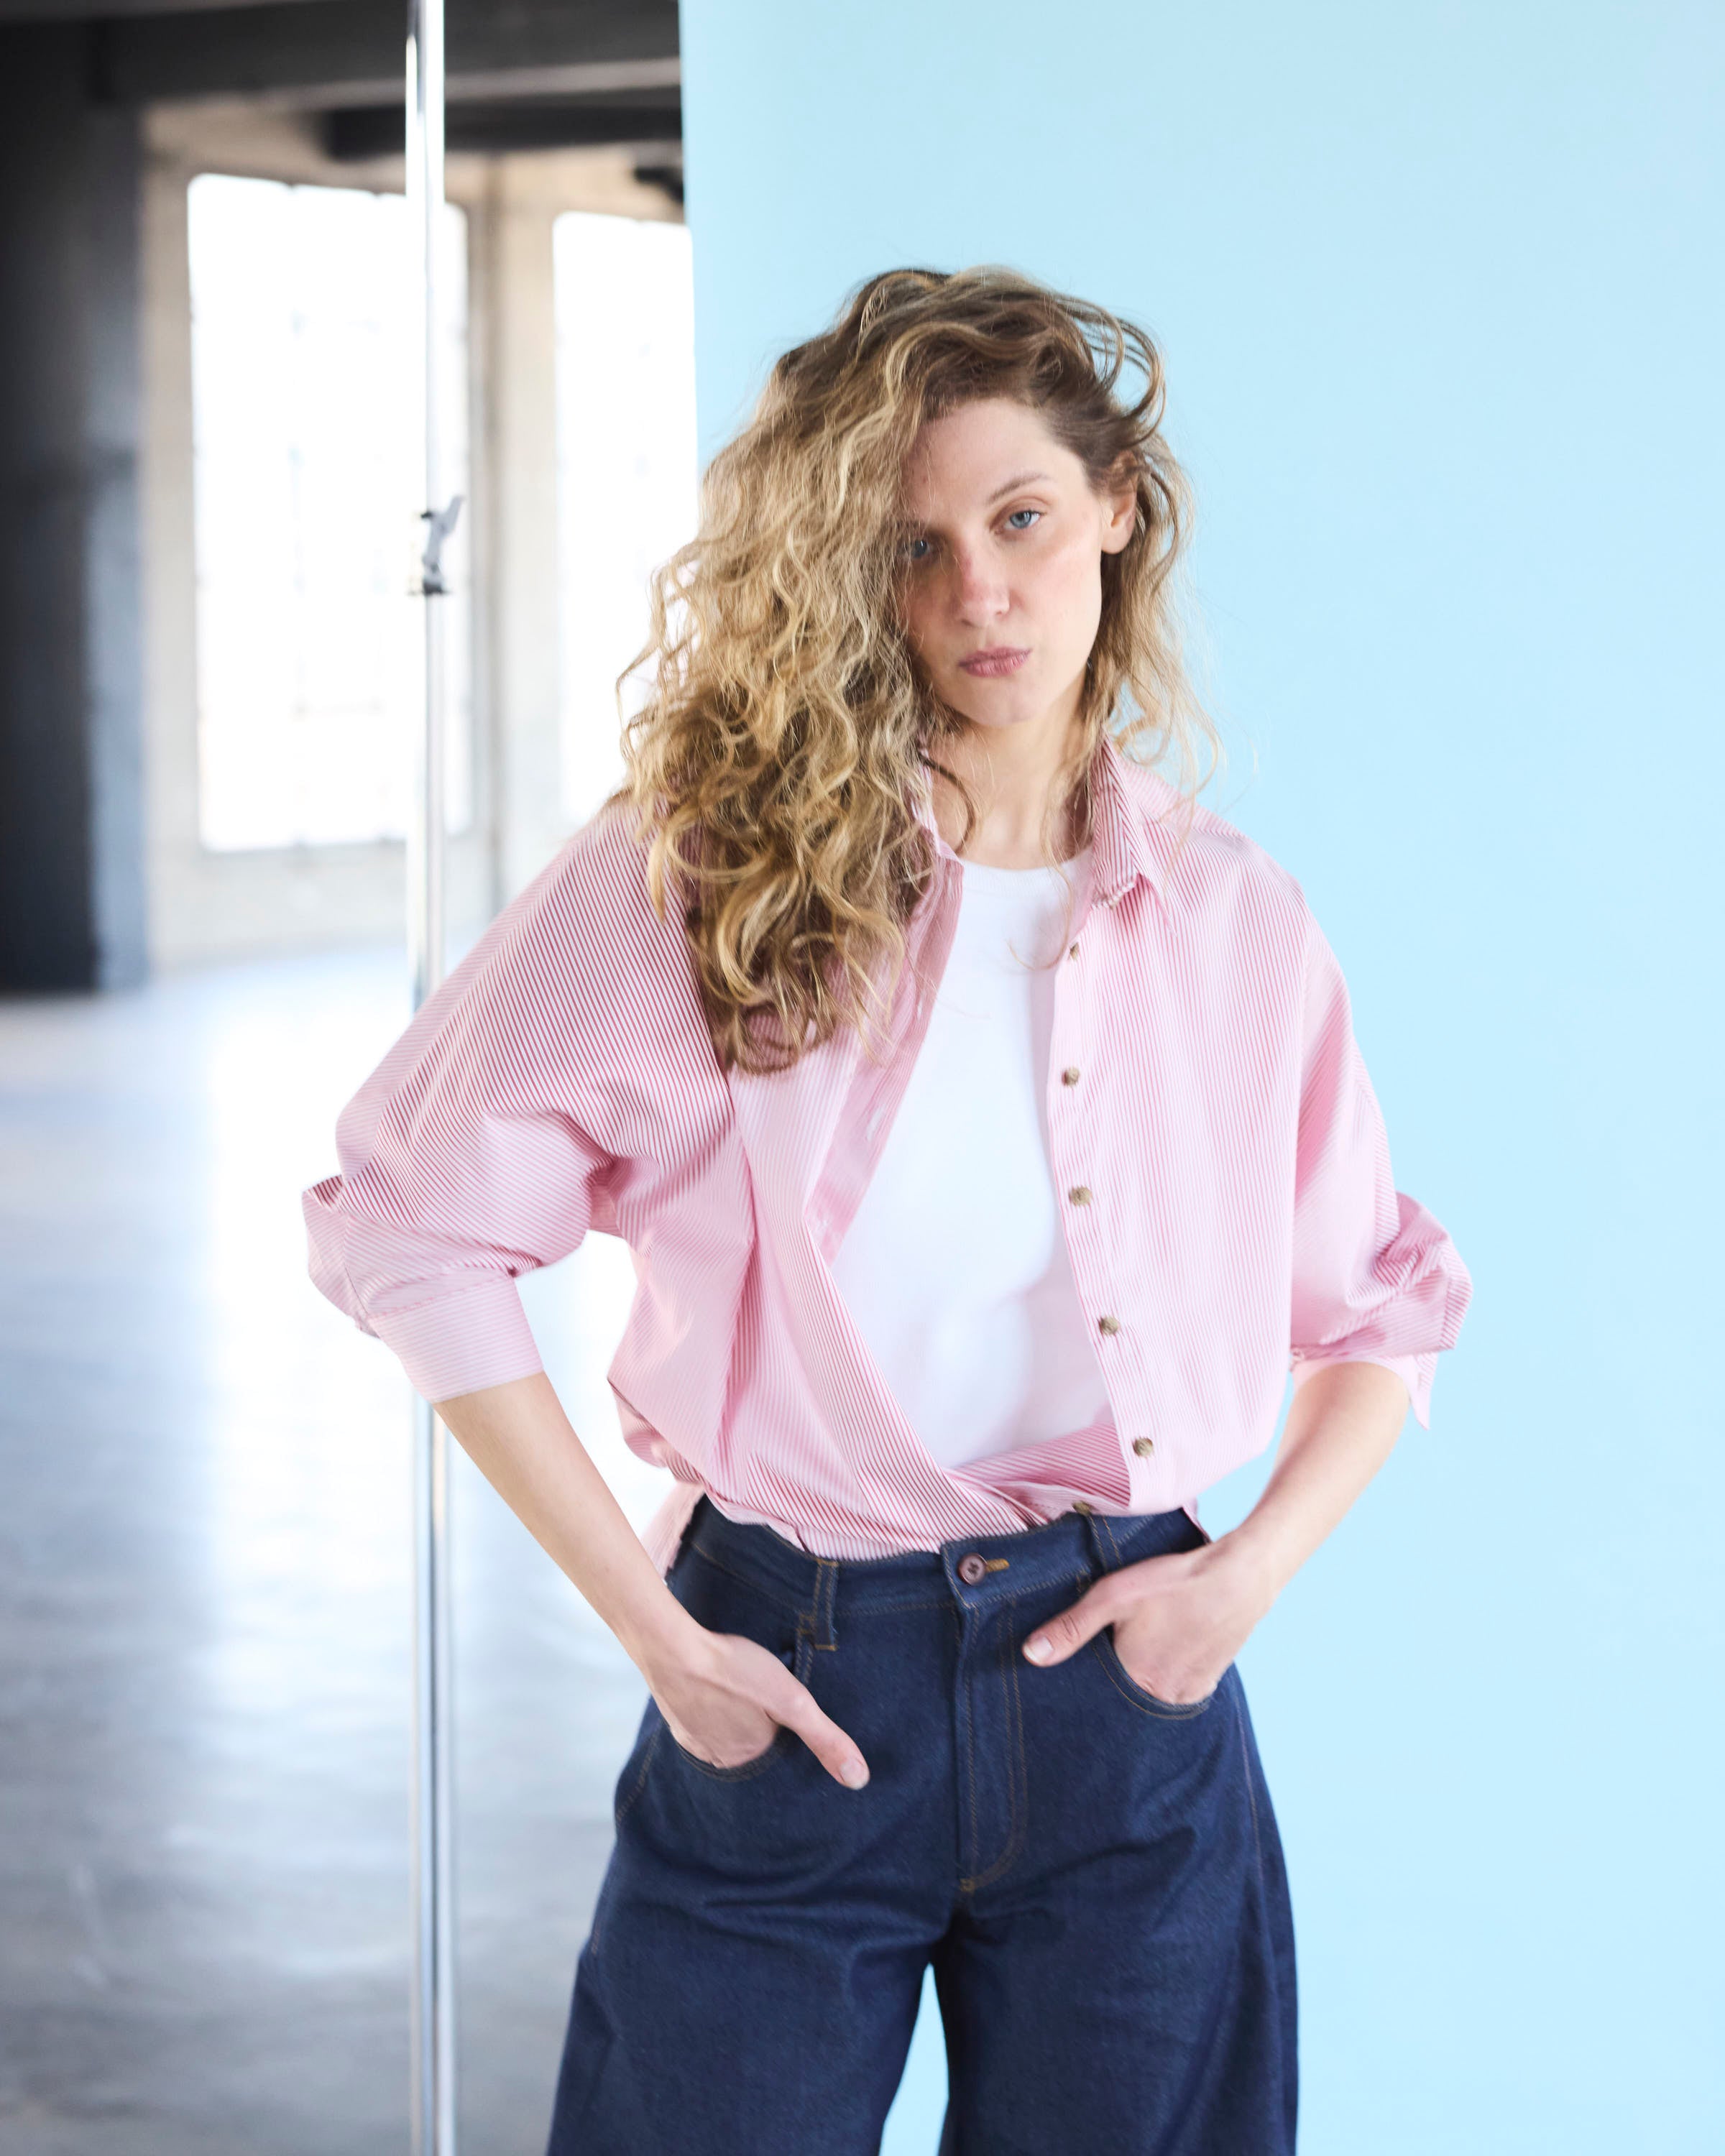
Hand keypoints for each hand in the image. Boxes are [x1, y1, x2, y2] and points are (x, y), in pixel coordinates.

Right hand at [641, 1622, 870, 1787]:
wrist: (671, 1649)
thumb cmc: (734, 1671)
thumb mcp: (792, 1701)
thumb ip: (825, 1738)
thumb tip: (860, 1779)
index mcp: (751, 1758)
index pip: (780, 1744)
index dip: (784, 1720)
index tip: (781, 1700)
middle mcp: (721, 1759)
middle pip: (752, 1739)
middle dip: (759, 1720)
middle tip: (758, 1689)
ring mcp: (695, 1742)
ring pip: (726, 1730)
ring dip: (733, 1713)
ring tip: (739, 1686)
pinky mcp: (676, 1723)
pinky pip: (701, 1721)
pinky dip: (709, 1708)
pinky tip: (714, 1687)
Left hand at [1021, 1538, 1274, 1704]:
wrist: (1241, 1575)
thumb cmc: (1174, 1582)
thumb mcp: (1113, 1595)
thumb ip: (1071, 1627)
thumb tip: (1031, 1656)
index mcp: (1136, 1681)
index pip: (1097, 1693)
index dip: (1087, 1678)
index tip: (1082, 1663)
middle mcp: (1164, 1697)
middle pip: (1125, 1697)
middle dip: (1114, 1680)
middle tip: (1116, 1646)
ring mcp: (1189, 1694)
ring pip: (1150, 1694)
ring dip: (1141, 1678)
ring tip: (1140, 1646)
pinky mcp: (1207, 1684)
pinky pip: (1175, 1689)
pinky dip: (1165, 1675)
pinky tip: (1163, 1649)